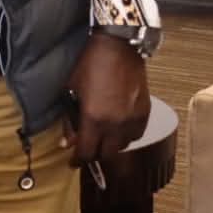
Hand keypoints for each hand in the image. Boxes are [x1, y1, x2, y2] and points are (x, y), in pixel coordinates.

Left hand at [64, 31, 149, 164]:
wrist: (118, 50)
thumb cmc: (89, 68)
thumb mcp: (71, 92)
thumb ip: (69, 120)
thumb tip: (66, 143)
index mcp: (94, 119)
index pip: (86, 152)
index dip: (77, 161)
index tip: (72, 162)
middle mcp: (115, 124)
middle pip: (105, 154)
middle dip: (94, 155)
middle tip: (86, 149)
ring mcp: (133, 120)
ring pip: (122, 146)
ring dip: (110, 145)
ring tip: (102, 136)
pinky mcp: (145, 114)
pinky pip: (136, 135)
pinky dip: (125, 137)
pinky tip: (117, 128)